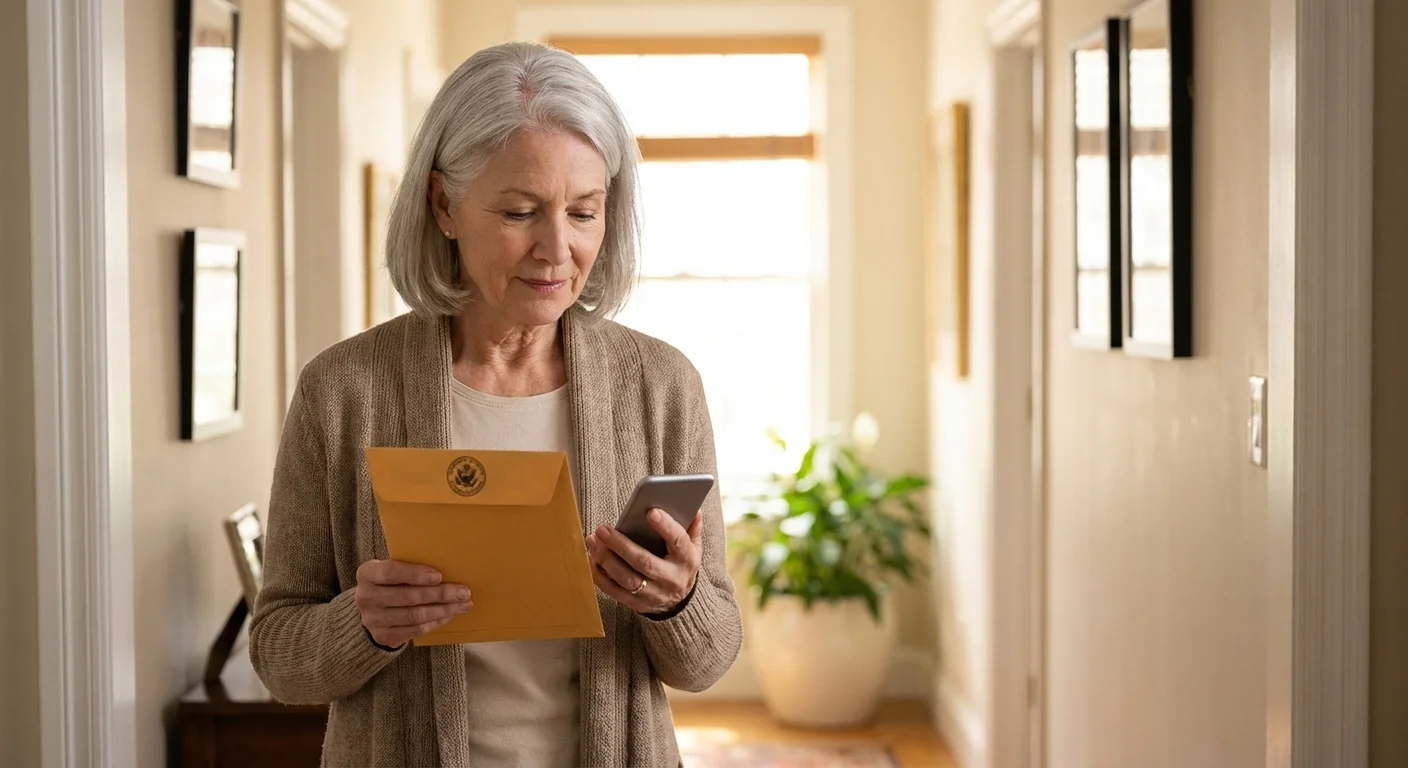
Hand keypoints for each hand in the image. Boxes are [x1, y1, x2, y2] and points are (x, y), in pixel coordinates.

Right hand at [354, 559, 472, 648]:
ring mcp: (372, 620)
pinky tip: (449, 615)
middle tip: (463, 592)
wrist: (374, 608)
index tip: (439, 576)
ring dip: (443, 610)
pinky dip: (436, 622)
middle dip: (439, 594)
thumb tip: (450, 566)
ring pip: (414, 616)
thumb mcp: (393, 568)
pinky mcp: (383, 636)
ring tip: (462, 604)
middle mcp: (365, 597)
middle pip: (407, 597)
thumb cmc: (391, 581)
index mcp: (367, 573)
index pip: (390, 572)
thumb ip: (411, 566)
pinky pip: (415, 630)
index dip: (415, 574)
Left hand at [586, 509, 701, 615]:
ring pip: (626, 578)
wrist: (678, 602)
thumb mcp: (693, 548)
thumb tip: (694, 508)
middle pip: (644, 562)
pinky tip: (591, 558)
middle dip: (621, 545)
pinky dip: (600, 575)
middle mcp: (670, 580)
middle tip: (603, 529)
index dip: (665, 527)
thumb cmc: (681, 565)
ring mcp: (653, 594)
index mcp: (687, 561)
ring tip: (593, 540)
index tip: (650, 512)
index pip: (678, 542)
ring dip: (606, 559)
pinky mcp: (636, 604)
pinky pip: (614, 591)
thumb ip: (692, 528)